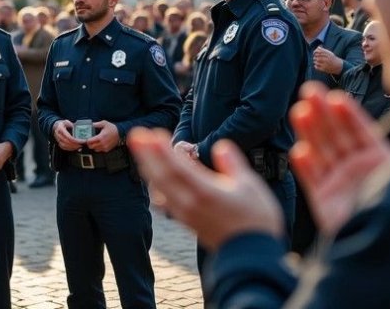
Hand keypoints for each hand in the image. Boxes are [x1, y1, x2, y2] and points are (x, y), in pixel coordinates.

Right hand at [52, 120, 81, 150]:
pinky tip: (75, 148)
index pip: (68, 136)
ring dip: (72, 147)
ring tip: (79, 146)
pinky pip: (64, 147)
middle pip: (67, 142)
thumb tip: (76, 127)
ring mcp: (58, 139)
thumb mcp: (66, 122)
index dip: (75, 140)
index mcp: (60, 129)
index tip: (81, 140)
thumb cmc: (62, 124)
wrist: (56, 126)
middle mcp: (58, 135)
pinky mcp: (59, 143)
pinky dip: (69, 148)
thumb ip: (71, 124)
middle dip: (75, 144)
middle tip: (81, 144)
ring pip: (65, 146)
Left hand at [85, 120, 119, 152]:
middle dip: (89, 143)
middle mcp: (102, 143)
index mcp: (101, 137)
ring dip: (93, 146)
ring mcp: (105, 147)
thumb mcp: (104, 123)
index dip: (87, 140)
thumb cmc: (112, 128)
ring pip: (95, 149)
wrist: (120, 133)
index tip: (87, 138)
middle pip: (91, 146)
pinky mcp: (107, 149)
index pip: (90, 141)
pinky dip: (98, 148)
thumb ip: (96, 124)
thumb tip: (91, 124)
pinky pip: (99, 150)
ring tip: (95, 142)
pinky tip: (99, 143)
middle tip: (90, 140)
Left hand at [128, 128, 283, 250]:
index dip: (162, 149)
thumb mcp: (250, 186)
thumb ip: (233, 163)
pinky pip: (164, 201)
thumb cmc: (256, 220)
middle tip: (134, 135)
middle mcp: (191, 203)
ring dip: (148, 168)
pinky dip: (156, 185)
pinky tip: (154, 178)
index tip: (151, 134)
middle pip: (161, 175)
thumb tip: (221, 145)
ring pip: (160, 188)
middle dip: (146, 154)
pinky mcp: (186, 222)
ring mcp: (186, 214)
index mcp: (205, 192)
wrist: (251, 256)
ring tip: (141, 152)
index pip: (177, 166)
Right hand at [288, 82, 389, 235]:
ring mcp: (337, 183)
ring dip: (309, 131)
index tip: (336, 97)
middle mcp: (354, 168)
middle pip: (335, 135)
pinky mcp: (322, 200)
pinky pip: (311, 179)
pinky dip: (304, 166)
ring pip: (320, 150)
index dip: (348, 113)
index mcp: (376, 159)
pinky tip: (299, 151)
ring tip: (299, 110)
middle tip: (310, 90)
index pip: (359, 130)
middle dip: (322, 113)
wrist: (389, 249)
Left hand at [312, 46, 343, 74]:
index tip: (314, 53)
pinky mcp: (324, 69)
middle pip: (317, 57)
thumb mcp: (330, 53)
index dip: (315, 52)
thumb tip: (318, 47)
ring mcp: (325, 65)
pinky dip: (315, 66)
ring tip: (316, 61)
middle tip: (315, 58)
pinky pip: (316, 67)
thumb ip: (323, 50)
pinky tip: (317, 65)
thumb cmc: (332, 58)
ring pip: (316, 62)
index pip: (319, 52)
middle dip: (314, 57)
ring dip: (315, 61)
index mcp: (328, 54)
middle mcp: (327, 59)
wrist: (338, 66)